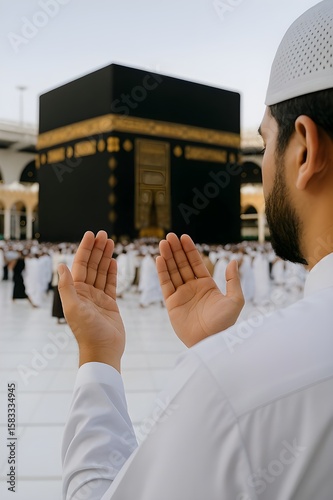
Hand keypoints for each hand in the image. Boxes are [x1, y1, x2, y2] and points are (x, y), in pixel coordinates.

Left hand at [57, 231, 124, 371]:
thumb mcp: (73, 308)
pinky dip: (113, 272)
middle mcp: (86, 292)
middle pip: (92, 265)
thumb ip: (66, 286)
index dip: (86, 249)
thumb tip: (61, 265)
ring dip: (106, 257)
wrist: (103, 350)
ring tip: (111, 242)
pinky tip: (114, 261)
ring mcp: (98, 297)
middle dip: (97, 249)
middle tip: (104, 234)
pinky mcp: (110, 303)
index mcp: (76, 291)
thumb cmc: (87, 332)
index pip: (81, 265)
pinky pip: (111, 284)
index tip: (91, 235)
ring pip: (102, 272)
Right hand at [156, 233, 243, 346]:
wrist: (210, 341)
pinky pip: (166, 284)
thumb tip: (233, 260)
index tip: (183, 237)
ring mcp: (181, 295)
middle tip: (169, 236)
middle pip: (181, 264)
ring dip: (167, 257)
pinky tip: (160, 259)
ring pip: (172, 271)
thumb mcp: (235, 299)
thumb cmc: (225, 323)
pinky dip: (162, 272)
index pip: (196, 263)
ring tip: (163, 243)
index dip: (189, 250)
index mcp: (207, 285)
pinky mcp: (171, 303)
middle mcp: (192, 288)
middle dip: (176, 250)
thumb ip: (233, 280)